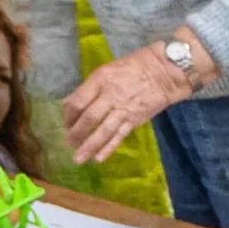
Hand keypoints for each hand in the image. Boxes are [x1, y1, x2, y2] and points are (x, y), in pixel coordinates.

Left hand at [61, 42, 198, 162]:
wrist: (163, 73)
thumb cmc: (132, 69)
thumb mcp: (105, 72)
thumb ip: (87, 89)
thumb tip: (67, 104)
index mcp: (100, 81)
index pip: (78, 102)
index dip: (68, 116)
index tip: (66, 124)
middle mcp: (110, 95)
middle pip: (88, 118)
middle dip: (76, 133)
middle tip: (69, 143)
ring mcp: (123, 109)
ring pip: (103, 131)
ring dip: (89, 146)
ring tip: (78, 158)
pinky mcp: (135, 119)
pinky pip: (119, 136)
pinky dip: (109, 148)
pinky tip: (98, 158)